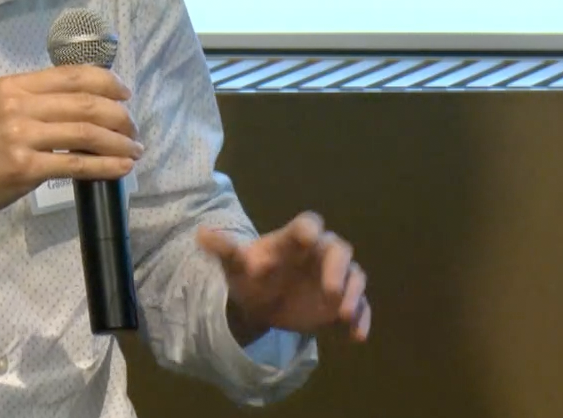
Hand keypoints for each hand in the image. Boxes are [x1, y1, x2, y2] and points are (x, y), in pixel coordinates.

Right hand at [0, 66, 142, 221]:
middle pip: (85, 102)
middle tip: (134, 128)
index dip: (107, 82)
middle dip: (119, 115)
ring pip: (86, 133)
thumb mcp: (1, 108)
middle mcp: (18, 105)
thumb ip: (37, 101)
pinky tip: (122, 168)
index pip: (72, 74)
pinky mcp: (25, 168)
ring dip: (119, 142)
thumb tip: (88, 101)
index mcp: (14, 85)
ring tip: (135, 149)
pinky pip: (77, 165)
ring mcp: (21, 137)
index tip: (125, 95)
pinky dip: (106, 166)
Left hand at [198, 212, 370, 342]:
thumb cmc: (251, 275)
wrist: (260, 302)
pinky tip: (356, 337)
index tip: (306, 238)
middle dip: (338, 267)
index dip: (308, 230)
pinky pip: (360, 306)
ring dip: (353, 295)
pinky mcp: (342, 301)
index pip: (308, 224)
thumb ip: (224, 250)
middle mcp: (320, 254)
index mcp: (295, 239)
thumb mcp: (235, 265)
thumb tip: (199, 234)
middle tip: (331, 290)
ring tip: (344, 316)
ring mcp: (335, 277)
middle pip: (339, 249)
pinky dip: (362, 319)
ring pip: (355, 276)